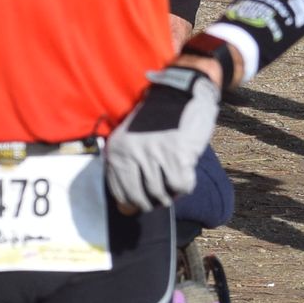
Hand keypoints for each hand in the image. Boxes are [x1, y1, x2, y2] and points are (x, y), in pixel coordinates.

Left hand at [101, 65, 220, 214]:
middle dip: (152, 203)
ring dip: (171, 194)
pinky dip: (185, 185)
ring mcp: (154, 153)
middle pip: (140, 197)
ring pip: (161, 194)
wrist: (182, 92)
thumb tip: (127, 210)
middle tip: (161, 199)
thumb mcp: (133, 139)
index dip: (133, 203)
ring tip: (175, 184)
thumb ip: (129, 170)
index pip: (119, 192)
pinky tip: (186, 173)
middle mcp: (131, 152)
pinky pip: (180, 185)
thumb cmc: (159, 119)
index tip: (142, 202)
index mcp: (117, 149)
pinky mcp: (177, 154)